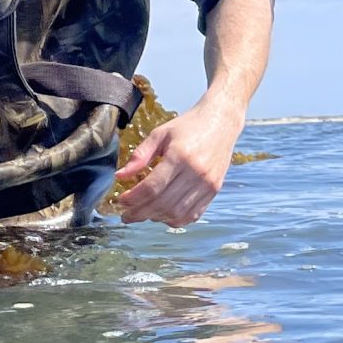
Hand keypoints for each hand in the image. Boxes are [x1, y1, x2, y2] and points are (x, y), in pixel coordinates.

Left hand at [114, 99, 245, 225]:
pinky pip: (192, 215)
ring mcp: (208, 184)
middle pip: (163, 203)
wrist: (221, 122)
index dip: (133, 198)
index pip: (152, 187)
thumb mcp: (160, 133)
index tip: (121, 201)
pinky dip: (175, 220)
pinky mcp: (215, 190)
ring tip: (142, 213)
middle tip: (126, 215)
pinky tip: (162, 215)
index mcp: (180, 155)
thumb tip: (120, 176)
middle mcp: (196, 173)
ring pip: (177, 213)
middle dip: (140, 213)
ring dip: (155, 218)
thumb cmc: (188, 125)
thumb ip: (140, 155)